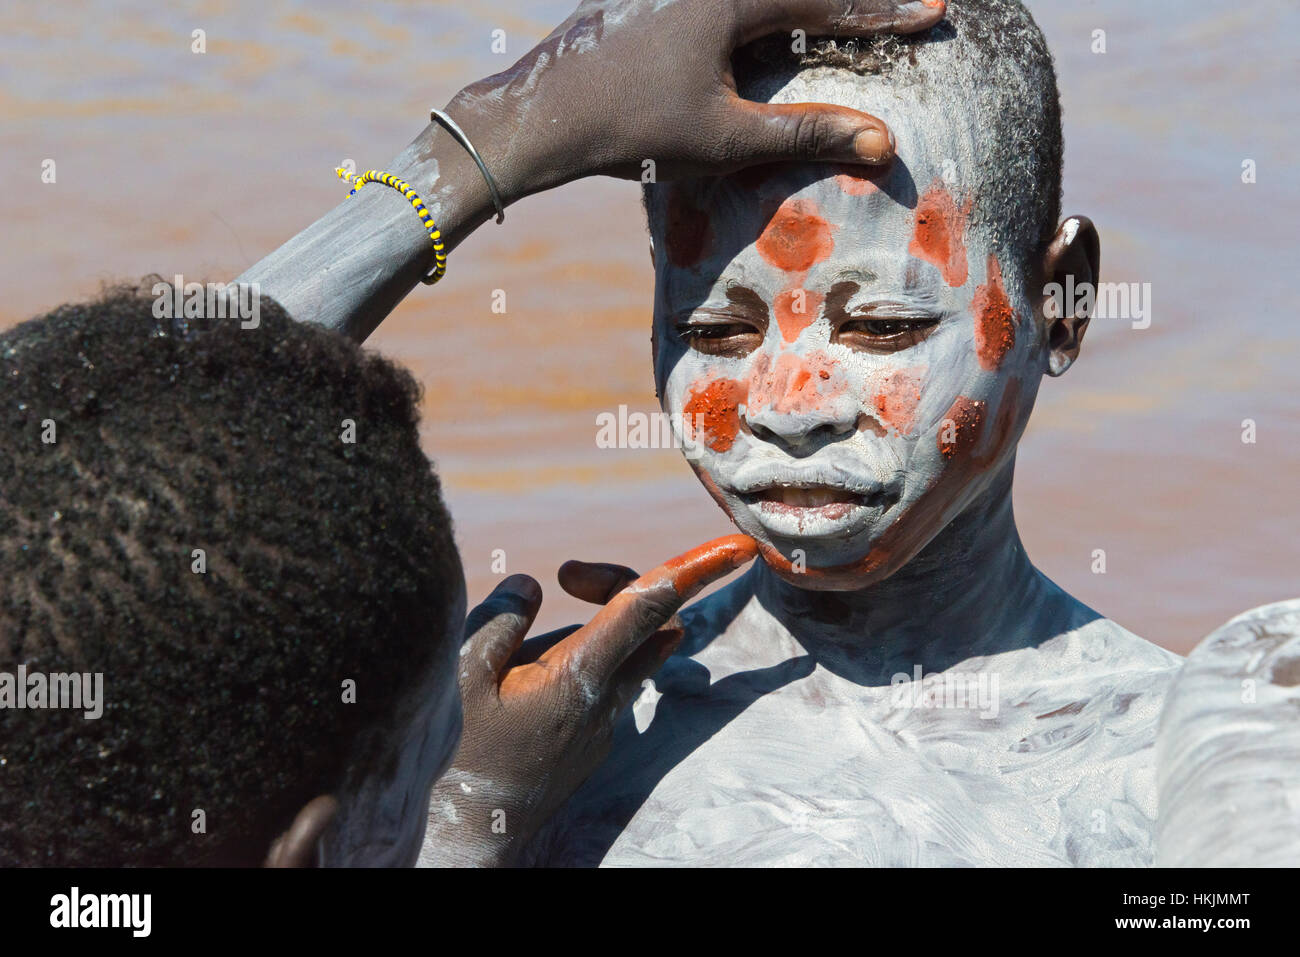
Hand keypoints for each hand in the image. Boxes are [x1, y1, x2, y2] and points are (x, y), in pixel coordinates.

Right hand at [421, 534, 757, 865]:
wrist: (464, 842)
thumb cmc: (456, 759)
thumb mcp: (461, 678)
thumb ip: (501, 621)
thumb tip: (534, 584)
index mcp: (577, 679)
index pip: (649, 609)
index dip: (698, 570)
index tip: (742, 546)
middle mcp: (604, 704)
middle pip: (651, 625)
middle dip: (625, 586)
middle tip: (569, 575)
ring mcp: (601, 730)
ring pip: (630, 657)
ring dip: (603, 626)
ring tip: (535, 632)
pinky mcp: (590, 746)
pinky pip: (606, 686)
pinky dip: (585, 661)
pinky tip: (524, 676)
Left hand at [447, 0, 945, 199]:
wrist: (541, 117)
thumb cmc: (633, 130)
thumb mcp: (725, 138)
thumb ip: (806, 132)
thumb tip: (884, 142)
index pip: (826, 1)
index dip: (883, 11)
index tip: (935, 10)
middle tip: (895, 5)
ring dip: (800, 4)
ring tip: (837, 18)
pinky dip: (759, 8)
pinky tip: (769, 24)